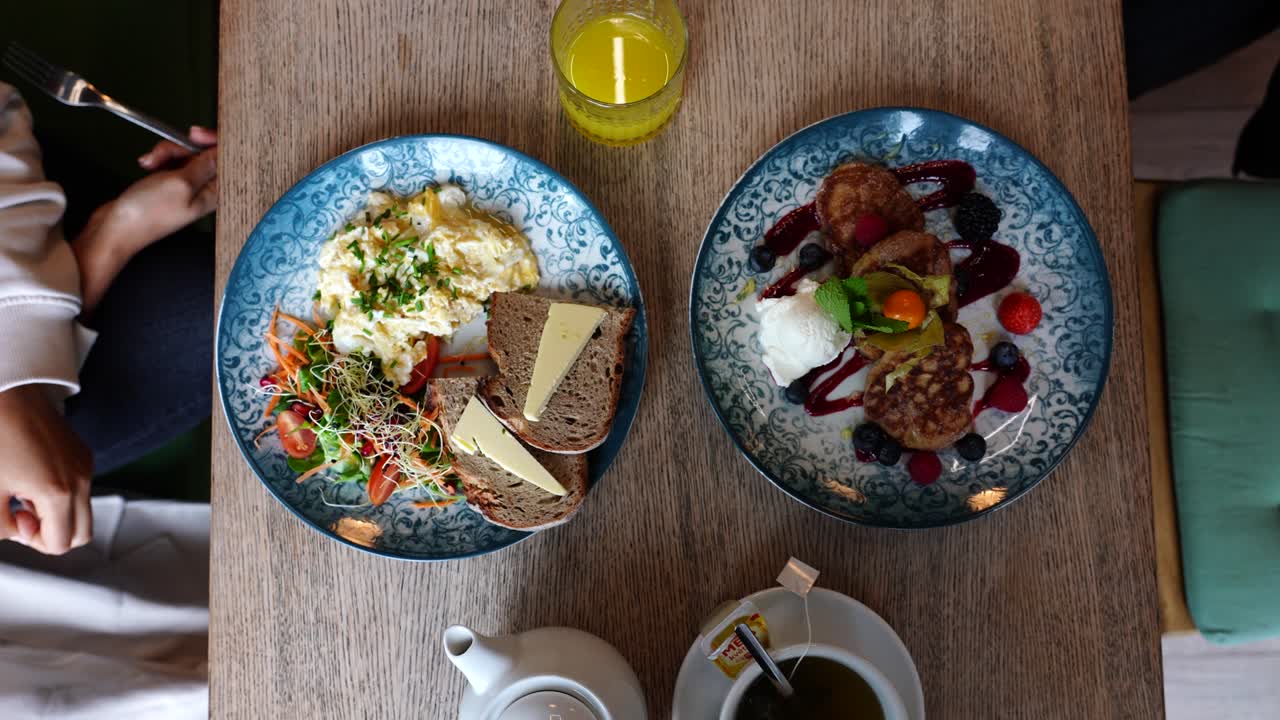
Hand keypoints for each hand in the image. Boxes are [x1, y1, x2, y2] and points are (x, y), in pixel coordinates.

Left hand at [0, 385, 92, 554]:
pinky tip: (32, 476)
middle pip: (81, 534)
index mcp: (58, 492)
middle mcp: (80, 479)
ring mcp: (84, 465)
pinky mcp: (82, 453)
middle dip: (52, 533)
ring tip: (23, 492)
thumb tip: (18, 531)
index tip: (14, 518)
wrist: (6, 393)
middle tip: (21, 515)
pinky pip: (80, 487)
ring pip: (82, 511)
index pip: (60, 544)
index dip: (33, 541)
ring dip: (56, 513)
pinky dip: (61, 494)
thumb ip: (1, 526)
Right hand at [72, 127, 217, 312]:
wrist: (115, 228)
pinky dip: (158, 159)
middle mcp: (204, 189)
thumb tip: (222, 152)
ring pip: (185, 154)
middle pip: (205, 154)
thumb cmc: (148, 212)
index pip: (227, 161)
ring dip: (166, 153)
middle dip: (182, 147)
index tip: (195, 135)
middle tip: (164, 151)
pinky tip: (146, 164)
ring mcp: (186, 186)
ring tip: (150, 163)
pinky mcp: (169, 183)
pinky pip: (171, 161)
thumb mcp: (180, 184)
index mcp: (215, 193)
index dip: (214, 143)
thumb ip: (204, 166)